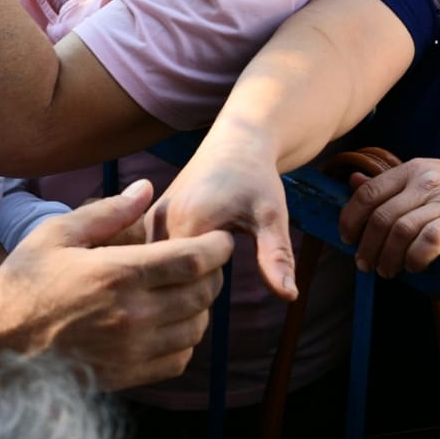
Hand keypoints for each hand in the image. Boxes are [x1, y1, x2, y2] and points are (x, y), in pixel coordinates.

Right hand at [0, 180, 232, 391]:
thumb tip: (147, 188)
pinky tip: (171, 323)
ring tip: (188, 289)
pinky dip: (186, 340)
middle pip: (202, 294)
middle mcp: (132, 314)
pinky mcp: (127, 374)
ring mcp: (131, 349)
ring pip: (196, 327)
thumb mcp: (58, 233)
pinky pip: (178, 359)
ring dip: (201, 306)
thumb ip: (109, 211)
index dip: (217, 248)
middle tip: (205, 260)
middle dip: (214, 273)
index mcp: (118, 273)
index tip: (222, 239)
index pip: (192, 261)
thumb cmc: (26, 280)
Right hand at [150, 137, 297, 298]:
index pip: (189, 282)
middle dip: (195, 284)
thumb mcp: (271, 216)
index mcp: (186, 222)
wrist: (235, 142)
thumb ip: (277, 257)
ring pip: (160, 271)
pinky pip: (155, 258)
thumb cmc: (256, 178)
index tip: (232, 258)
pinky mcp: (149, 220)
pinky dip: (172, 266)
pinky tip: (194, 253)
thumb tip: (290, 296)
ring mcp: (149, 220)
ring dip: (182, 276)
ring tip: (209, 253)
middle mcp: (159, 221)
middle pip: (171, 278)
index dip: (212, 285)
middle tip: (223, 253)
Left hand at [338, 159, 439, 277]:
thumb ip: (391, 183)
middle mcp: (427, 180)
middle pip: (380, 216)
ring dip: (387, 257)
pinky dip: (416, 257)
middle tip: (364, 265)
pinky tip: (414, 267)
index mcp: (413, 168)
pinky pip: (429, 241)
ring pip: (400, 231)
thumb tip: (351, 181)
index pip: (368, 193)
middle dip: (366, 246)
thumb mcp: (428, 178)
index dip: (350, 218)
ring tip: (386, 271)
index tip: (346, 239)